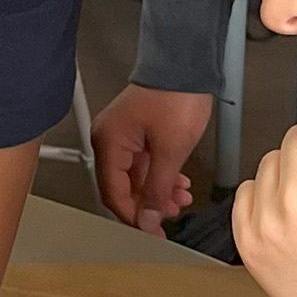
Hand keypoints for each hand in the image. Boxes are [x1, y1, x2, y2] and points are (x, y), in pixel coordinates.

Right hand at [91, 85, 208, 231]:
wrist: (187, 64)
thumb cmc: (176, 94)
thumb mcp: (171, 150)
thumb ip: (157, 189)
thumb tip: (148, 218)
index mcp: (109, 143)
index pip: (113, 193)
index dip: (133, 217)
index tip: (151, 232)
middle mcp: (110, 140)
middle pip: (122, 187)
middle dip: (148, 205)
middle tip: (167, 219)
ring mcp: (123, 136)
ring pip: (136, 177)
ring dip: (158, 192)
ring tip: (179, 200)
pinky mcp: (137, 132)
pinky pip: (143, 163)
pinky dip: (160, 176)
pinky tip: (177, 184)